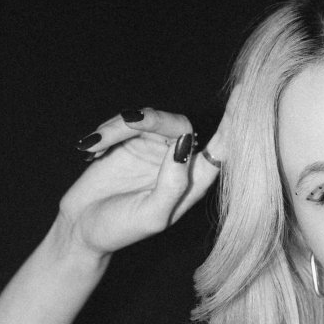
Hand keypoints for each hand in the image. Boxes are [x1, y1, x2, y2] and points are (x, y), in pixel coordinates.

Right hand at [56, 99, 233, 256]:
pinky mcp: (129, 141)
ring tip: (94, 149)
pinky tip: (91, 151)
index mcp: (193, 183)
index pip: (222, 149)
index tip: (242, 93)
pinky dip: (106, 132)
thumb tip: (184, 145)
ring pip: (149, 118)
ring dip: (119, 127)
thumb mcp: (151, 216)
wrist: (80, 228)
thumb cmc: (119, 229)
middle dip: (153, 119)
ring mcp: (154, 149)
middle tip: (126, 122)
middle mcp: (178, 162)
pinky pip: (124, 122)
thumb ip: (172, 184)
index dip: (234, 122)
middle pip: (181, 125)